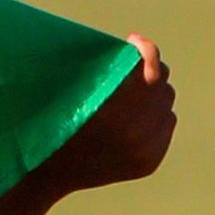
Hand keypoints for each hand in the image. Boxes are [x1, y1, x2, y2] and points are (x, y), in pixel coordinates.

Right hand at [53, 36, 177, 191]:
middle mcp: (135, 133)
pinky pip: (166, 127)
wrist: (47, 174)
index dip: (145, 50)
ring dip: (153, 98)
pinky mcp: (149, 163)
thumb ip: (103, 71)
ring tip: (129, 97)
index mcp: (114, 111)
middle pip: (163, 86)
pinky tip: (132, 120)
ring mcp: (145, 151)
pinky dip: (154, 119)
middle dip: (148, 73)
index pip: (152, 71)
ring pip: (167, 107)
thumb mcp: (67, 91)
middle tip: (128, 70)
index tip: (132, 40)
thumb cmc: (50, 122)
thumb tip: (134, 47)